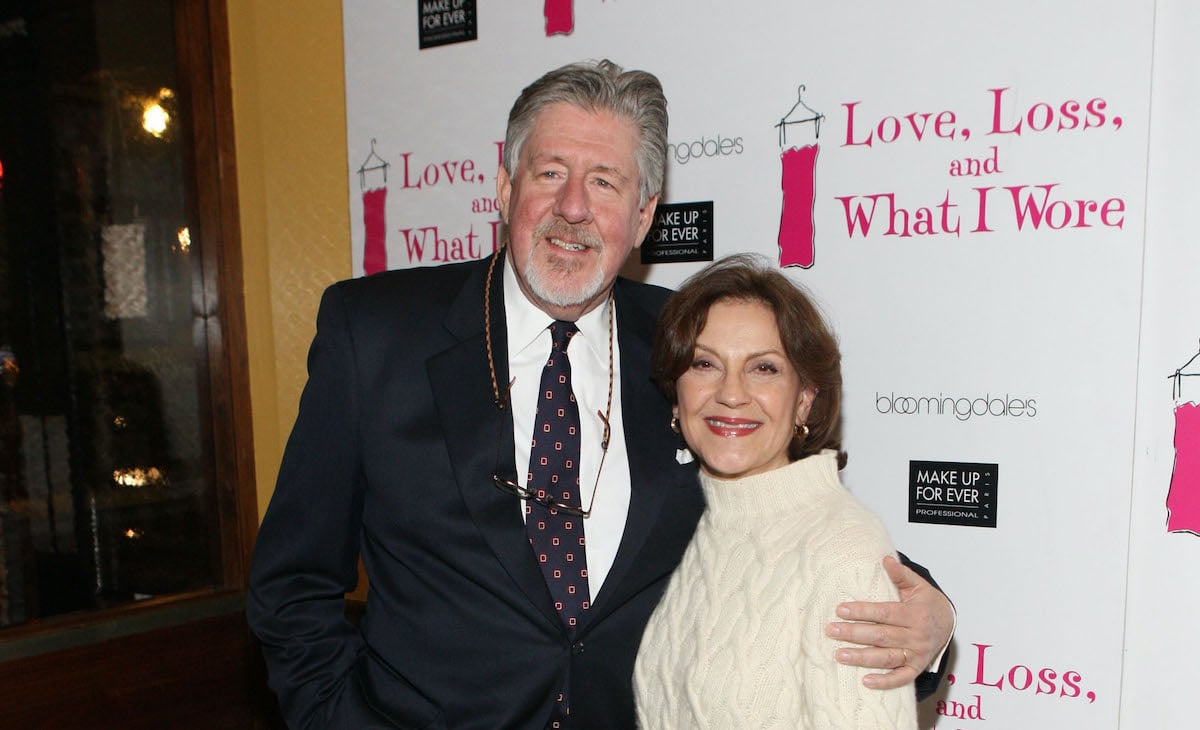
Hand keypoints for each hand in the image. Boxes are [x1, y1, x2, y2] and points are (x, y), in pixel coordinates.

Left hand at [825, 555, 953, 689]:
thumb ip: (901, 574)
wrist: (948, 623)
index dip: (862, 611)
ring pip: (886, 658)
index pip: (884, 613)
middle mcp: (916, 636)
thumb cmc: (927, 603)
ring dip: (861, 658)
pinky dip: (884, 682)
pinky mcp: (916, 668)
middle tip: (830, 630)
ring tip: (839, 655)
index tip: (840, 610)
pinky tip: (865, 681)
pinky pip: (901, 678)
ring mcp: (916, 654)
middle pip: (880, 636)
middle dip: (853, 633)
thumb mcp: (918, 586)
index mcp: (915, 614)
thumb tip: (885, 559)